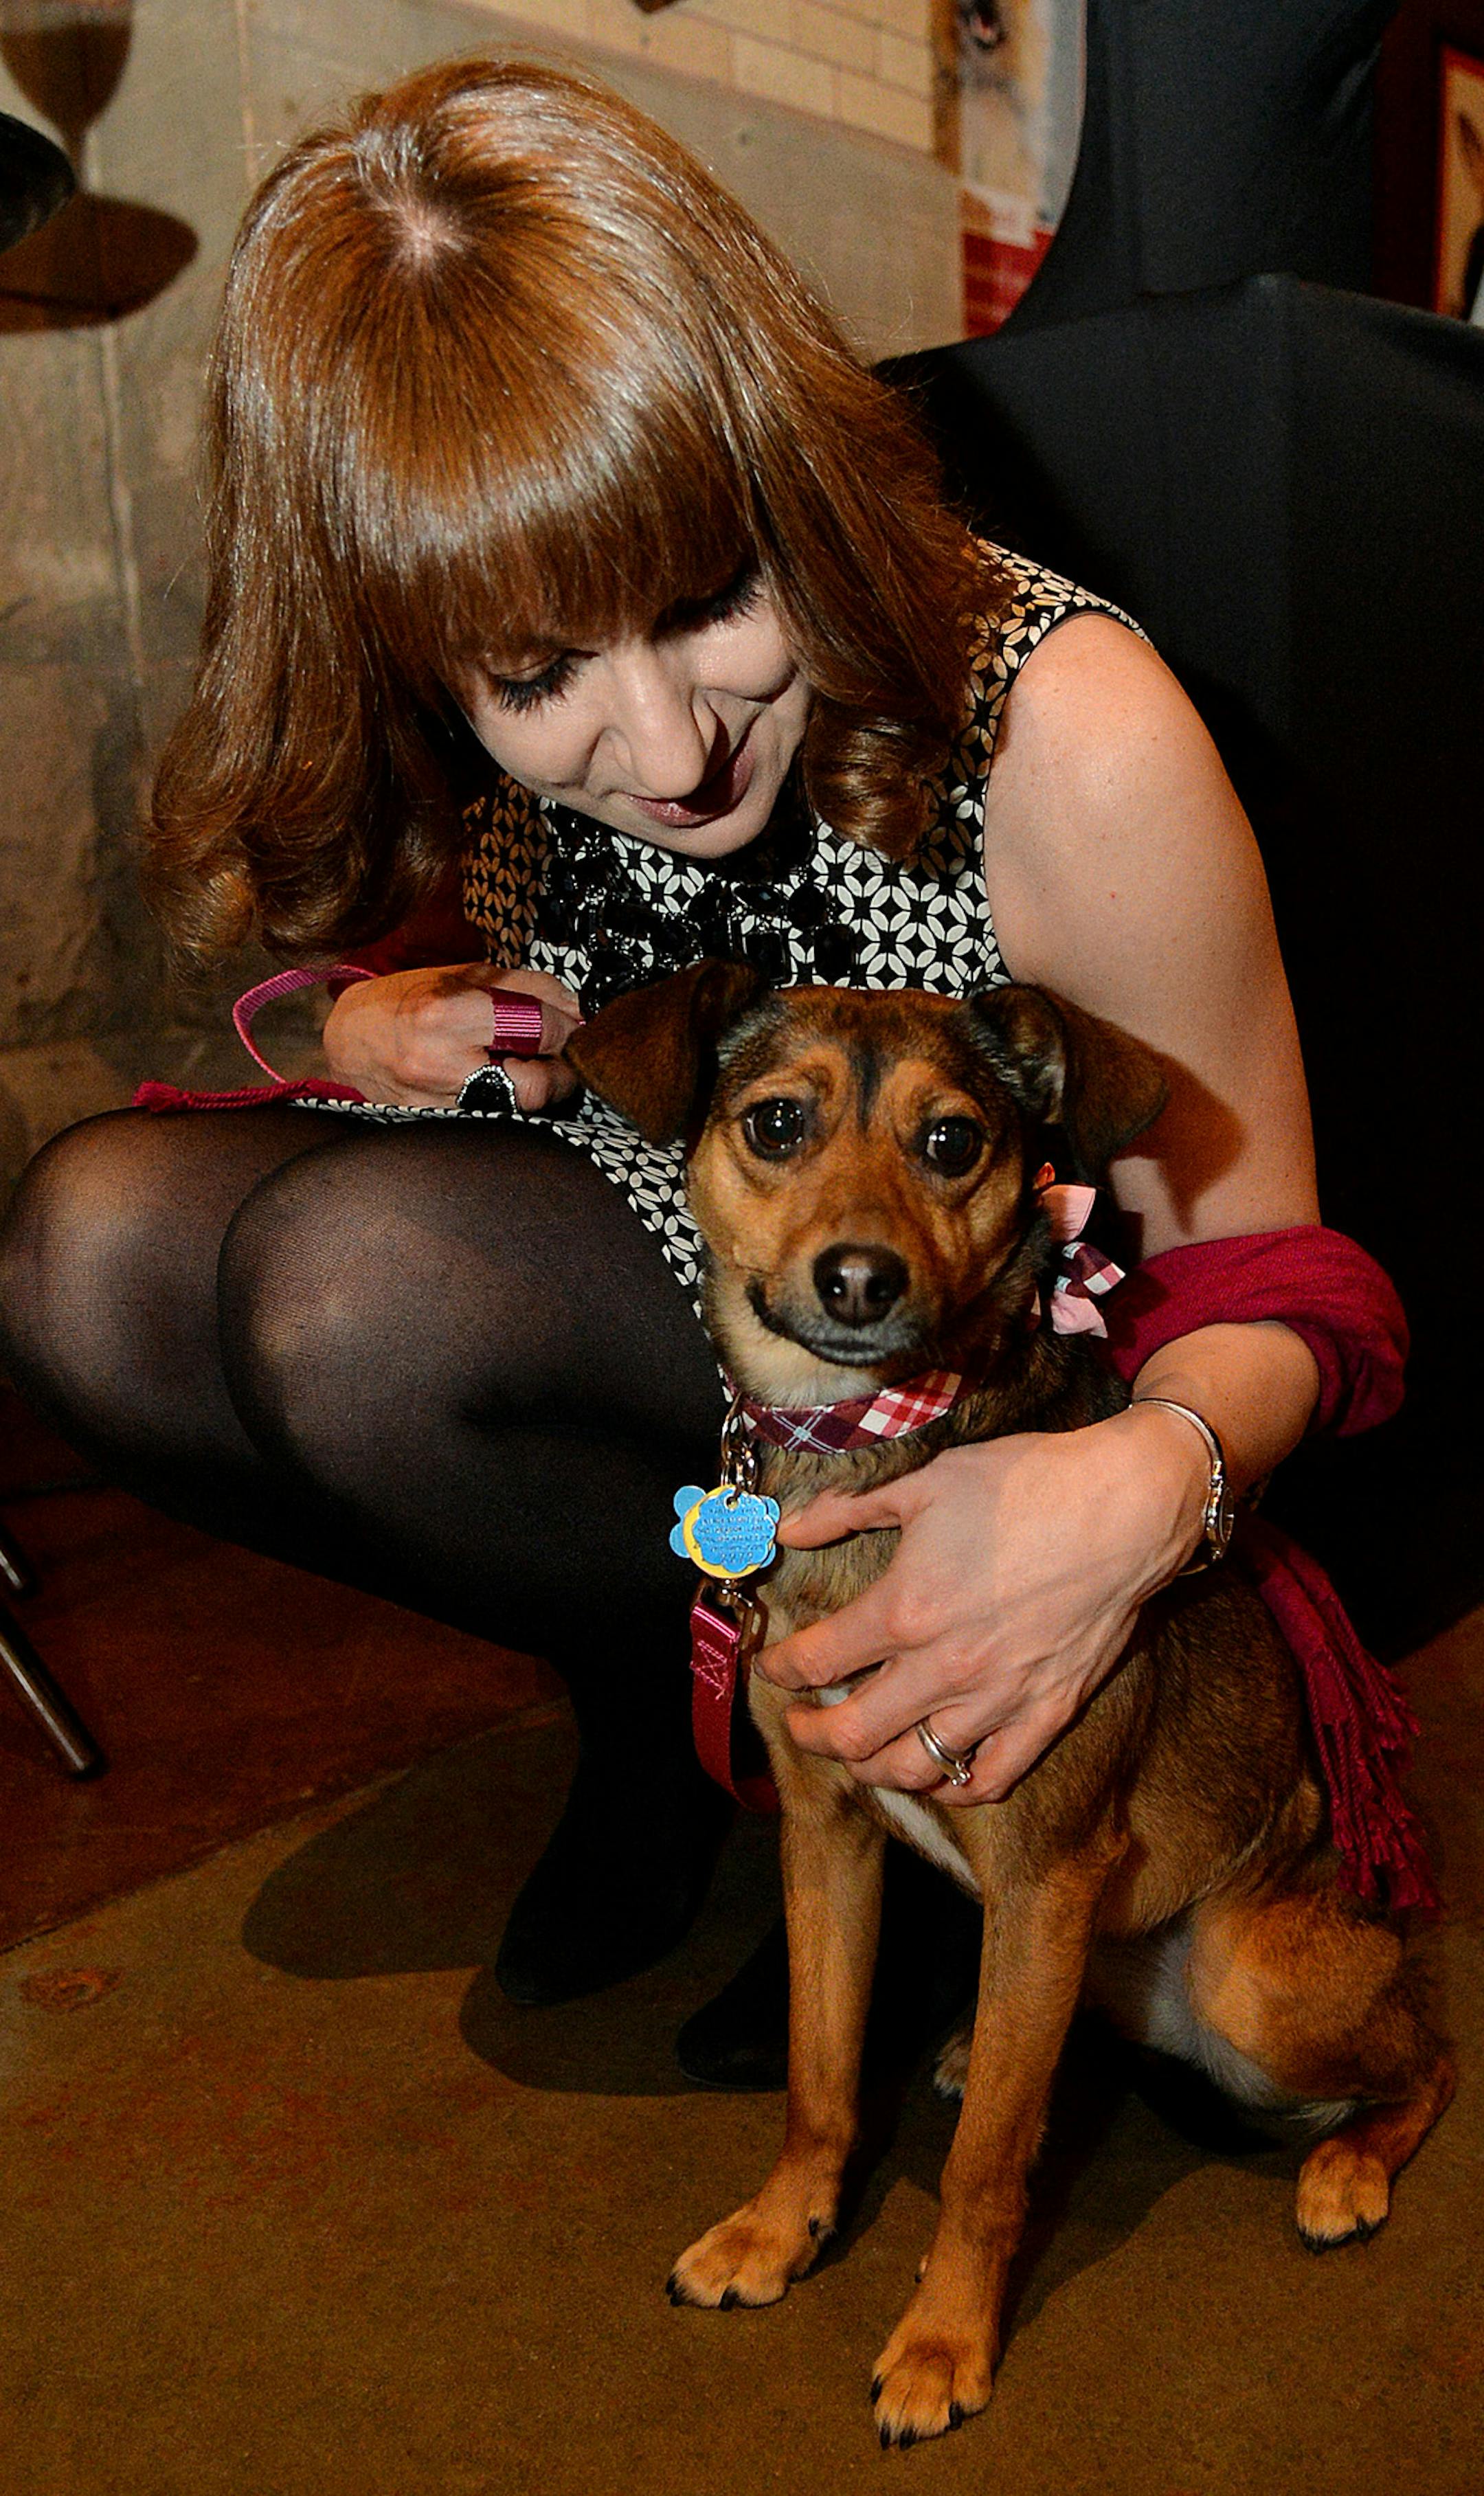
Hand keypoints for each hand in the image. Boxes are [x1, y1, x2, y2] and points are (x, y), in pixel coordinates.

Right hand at [322, 965, 581, 1109]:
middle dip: (561, 1073)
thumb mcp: (467, 974)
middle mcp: (441, 1063)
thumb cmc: (408, 998)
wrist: (350, 1038)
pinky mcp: (438, 1123)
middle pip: (535, 1087)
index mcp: (448, 1015)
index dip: (568, 1028)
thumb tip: (577, 1008)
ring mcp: (438, 1101)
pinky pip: (494, 1116)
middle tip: (561, 1056)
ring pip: (519, 1109)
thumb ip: (528, 987)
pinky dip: (510, 1100)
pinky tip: (501, 1081)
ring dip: (537, 1088)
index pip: (537, 1030)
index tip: (576, 1025)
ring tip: (529, 1065)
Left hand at [755, 1406, 1208, 1802]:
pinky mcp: (1047, 1713)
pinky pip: (992, 1778)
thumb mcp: (924, 1482)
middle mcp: (944, 1668)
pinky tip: (938, 1776)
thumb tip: (790, 1527)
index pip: (817, 1661)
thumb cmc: (1026, 1485)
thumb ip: (848, 1509)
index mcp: (905, 1610)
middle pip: (852, 1734)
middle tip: (799, 1724)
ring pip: (914, 1769)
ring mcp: (998, 1699)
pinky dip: (956, 1787)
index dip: (780, 1670)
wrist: (1125, 1507)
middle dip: (811, 1735)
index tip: (772, 1667)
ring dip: (871, 1769)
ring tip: (856, 1755)